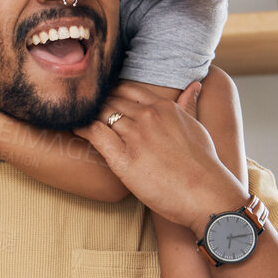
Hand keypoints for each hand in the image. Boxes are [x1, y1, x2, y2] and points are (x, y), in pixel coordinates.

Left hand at [75, 81, 244, 231]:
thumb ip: (188, 104)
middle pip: (110, 101)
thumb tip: (194, 84)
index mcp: (164, 107)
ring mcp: (135, 136)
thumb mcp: (197, 127)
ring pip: (100, 115)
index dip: (111, 94)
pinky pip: (95, 135)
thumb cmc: (203, 165)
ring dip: (85, 115)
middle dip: (94, 104)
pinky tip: (74, 129)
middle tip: (79, 108)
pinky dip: (82, 129)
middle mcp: (148, 117)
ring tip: (72, 116)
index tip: (100, 99)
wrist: (206, 194)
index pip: (127, 90)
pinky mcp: (124, 159)